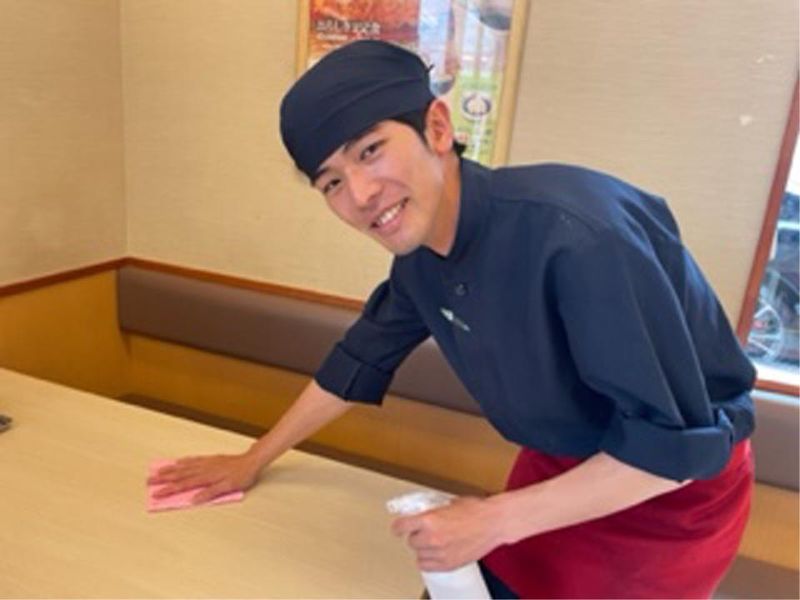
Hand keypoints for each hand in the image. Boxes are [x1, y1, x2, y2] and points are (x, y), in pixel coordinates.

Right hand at [148, 453, 260, 503]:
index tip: (156, 494)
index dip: (169, 490)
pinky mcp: (210, 459)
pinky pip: (193, 460)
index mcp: (206, 478)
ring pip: (184, 466)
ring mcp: (206, 463)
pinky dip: (183, 461)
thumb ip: (210, 493)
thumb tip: (193, 500)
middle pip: (180, 475)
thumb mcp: (227, 487)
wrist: (251, 461)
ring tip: (157, 471)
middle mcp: (203, 469)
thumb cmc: (241, 476)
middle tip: (149, 481)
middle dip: (163, 479)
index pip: (183, 485)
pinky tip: (178, 462)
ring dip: (170, 469)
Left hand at [390, 496, 508, 571]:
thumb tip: (422, 514)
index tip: (398, 528)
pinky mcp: (449, 564)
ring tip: (432, 543)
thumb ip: (433, 511)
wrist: (494, 523)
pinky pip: (427, 566)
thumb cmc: (476, 510)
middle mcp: (432, 537)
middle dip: (416, 536)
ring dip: (423, 549)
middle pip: (410, 542)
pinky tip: (434, 554)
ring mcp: (440, 553)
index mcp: (429, 519)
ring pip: (419, 555)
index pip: (401, 526)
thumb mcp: (448, 504)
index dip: (398, 527)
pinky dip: (429, 561)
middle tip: (424, 532)